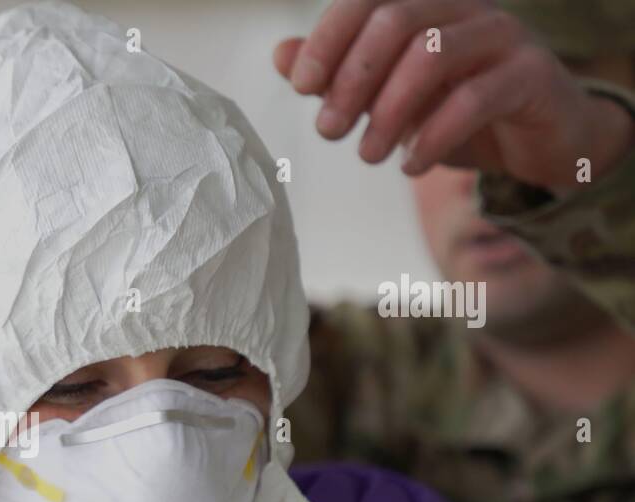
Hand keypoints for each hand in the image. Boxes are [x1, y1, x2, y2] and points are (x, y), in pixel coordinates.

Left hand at [274, 0, 634, 194]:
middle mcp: (465, 9)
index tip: (302, 86)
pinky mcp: (531, 75)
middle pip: (395, 21)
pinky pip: (473, 98)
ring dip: (388, 111)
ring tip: (367, 155)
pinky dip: (432, 136)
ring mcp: (503, 36)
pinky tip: (410, 166)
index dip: (327, 38)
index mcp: (427, 5)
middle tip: (328, 130)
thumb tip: (281, 55)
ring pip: (432, 54)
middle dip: (351, 78)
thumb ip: (339, 74)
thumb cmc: (455, 113)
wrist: (540, 140)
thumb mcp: (389, 97)